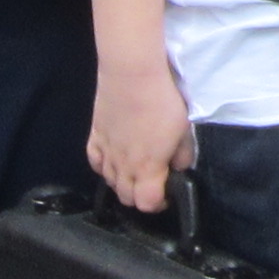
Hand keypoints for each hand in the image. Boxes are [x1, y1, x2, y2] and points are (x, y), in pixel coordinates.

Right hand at [88, 53, 194, 214]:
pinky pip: (95, 163)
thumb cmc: (162, 101)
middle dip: (140, 195)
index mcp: (147, 169)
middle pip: (126, 198)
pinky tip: (114, 159)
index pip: (147, 204)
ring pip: (109, 182)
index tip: (167, 193)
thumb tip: (179, 167)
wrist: (132, 75)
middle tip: (153, 181)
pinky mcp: (94, 136)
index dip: (158, 204)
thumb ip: (183, 155)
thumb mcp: (184, 130)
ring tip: (136, 169)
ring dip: (123, 182)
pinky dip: (104, 167)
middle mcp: (123, 167)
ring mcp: (105, 152)